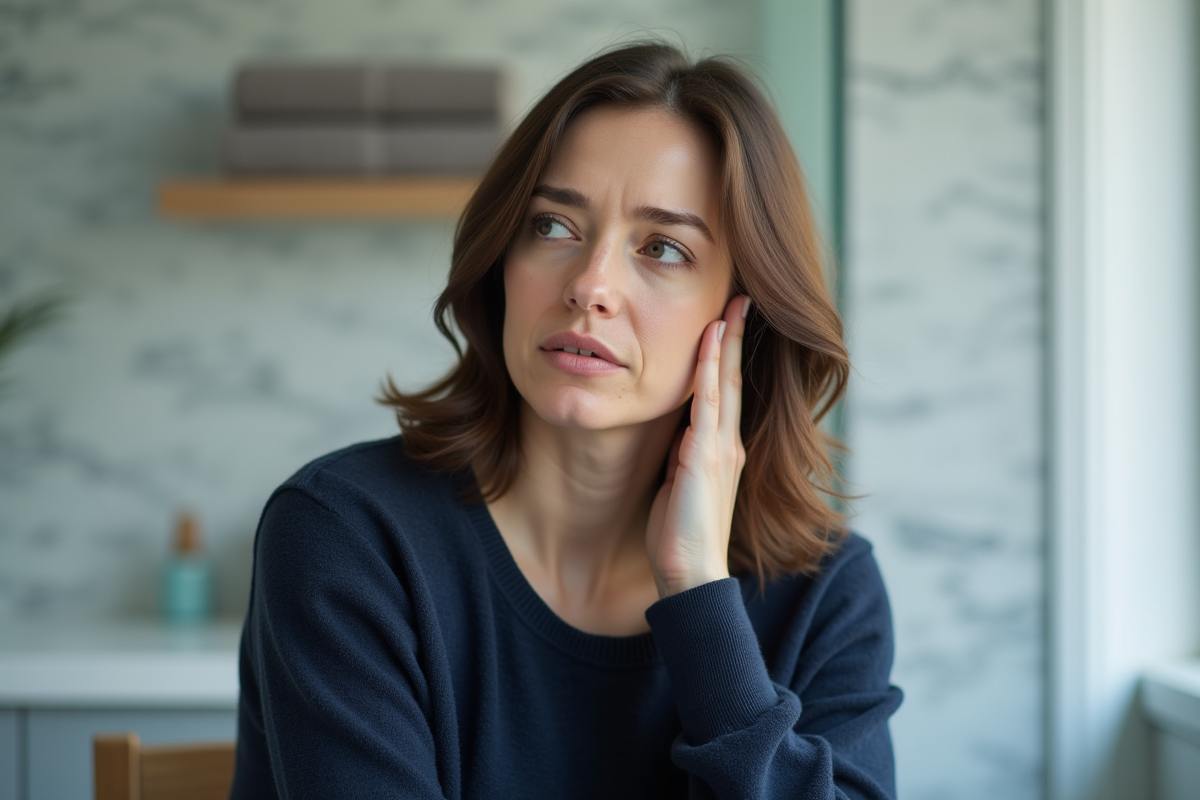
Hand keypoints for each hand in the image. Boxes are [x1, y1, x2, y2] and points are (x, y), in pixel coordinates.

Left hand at [646, 294, 750, 597]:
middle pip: (734, 379)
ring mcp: (721, 449)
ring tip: (730, 307)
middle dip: (736, 337)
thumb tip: (676, 433)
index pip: (728, 393)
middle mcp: (728, 444)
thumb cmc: (681, 535)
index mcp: (722, 450)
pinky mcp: (706, 457)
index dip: (727, 356)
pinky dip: (711, 371)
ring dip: (726, 343)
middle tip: (741, 299)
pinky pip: (709, 405)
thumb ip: (683, 456)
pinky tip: (709, 344)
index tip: (727, 322)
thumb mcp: (680, 484)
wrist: (690, 573)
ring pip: (726, 384)